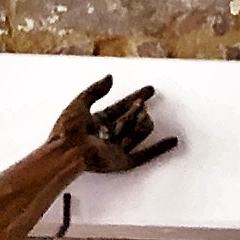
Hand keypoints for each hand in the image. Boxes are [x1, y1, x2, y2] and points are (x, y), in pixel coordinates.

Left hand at [50, 74, 178, 174]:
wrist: (68, 151)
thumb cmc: (68, 131)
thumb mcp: (79, 102)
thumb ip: (95, 90)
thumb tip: (109, 78)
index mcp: (97, 123)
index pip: (121, 108)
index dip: (135, 97)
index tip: (148, 90)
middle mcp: (107, 136)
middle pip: (130, 119)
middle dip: (136, 109)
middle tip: (141, 102)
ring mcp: (115, 149)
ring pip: (137, 132)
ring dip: (141, 122)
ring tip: (142, 114)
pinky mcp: (122, 161)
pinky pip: (144, 155)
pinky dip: (159, 148)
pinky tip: (172, 141)